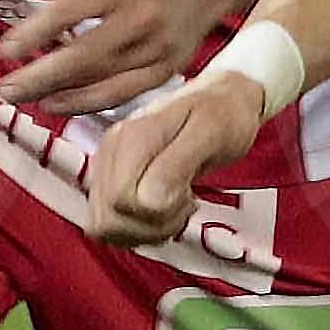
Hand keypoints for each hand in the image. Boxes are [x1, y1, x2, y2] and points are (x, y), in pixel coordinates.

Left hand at [0, 0, 215, 113]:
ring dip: (58, 93)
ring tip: (22, 99)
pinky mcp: (165, 69)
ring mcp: (155, 48)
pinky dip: (88, 103)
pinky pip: (123, 94)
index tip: (4, 50)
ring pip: (102, 79)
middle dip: (42, 76)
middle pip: (86, 56)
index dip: (37, 33)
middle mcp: (140, 19)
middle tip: (4, 88)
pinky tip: (56, 105)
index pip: (72, 12)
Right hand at [90, 70, 269, 245]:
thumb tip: (149, 200)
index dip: (156, 212)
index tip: (188, 197)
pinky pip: (111, 222)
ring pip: (105, 227)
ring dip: (146, 230)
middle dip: (152, 226)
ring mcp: (108, 167)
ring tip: (178, 208)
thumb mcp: (212, 133)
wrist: (224, 99)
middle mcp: (111, 151)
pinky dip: (140, 228)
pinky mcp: (113, 181)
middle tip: (185, 205)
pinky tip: (166, 212)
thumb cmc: (224, 114)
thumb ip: (178, 165)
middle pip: (108, 219)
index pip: (120, 201)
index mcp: (132, 138)